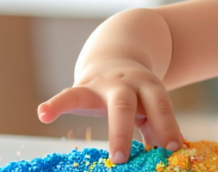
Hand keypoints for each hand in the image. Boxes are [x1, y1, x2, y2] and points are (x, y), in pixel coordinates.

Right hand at [37, 58, 181, 163]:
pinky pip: (68, 95)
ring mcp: (105, 84)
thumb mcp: (149, 104)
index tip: (173, 148)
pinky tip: (43, 115)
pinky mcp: (82, 88)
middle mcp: (128, 83)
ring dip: (114, 132)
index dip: (167, 126)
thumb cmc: (136, 94)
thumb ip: (156, 127)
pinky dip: (55, 105)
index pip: (160, 106)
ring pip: (109, 103)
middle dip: (131, 132)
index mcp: (149, 87)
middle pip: (129, 105)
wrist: (115, 58)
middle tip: (128, 160)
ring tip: (114, 158)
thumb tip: (169, 155)